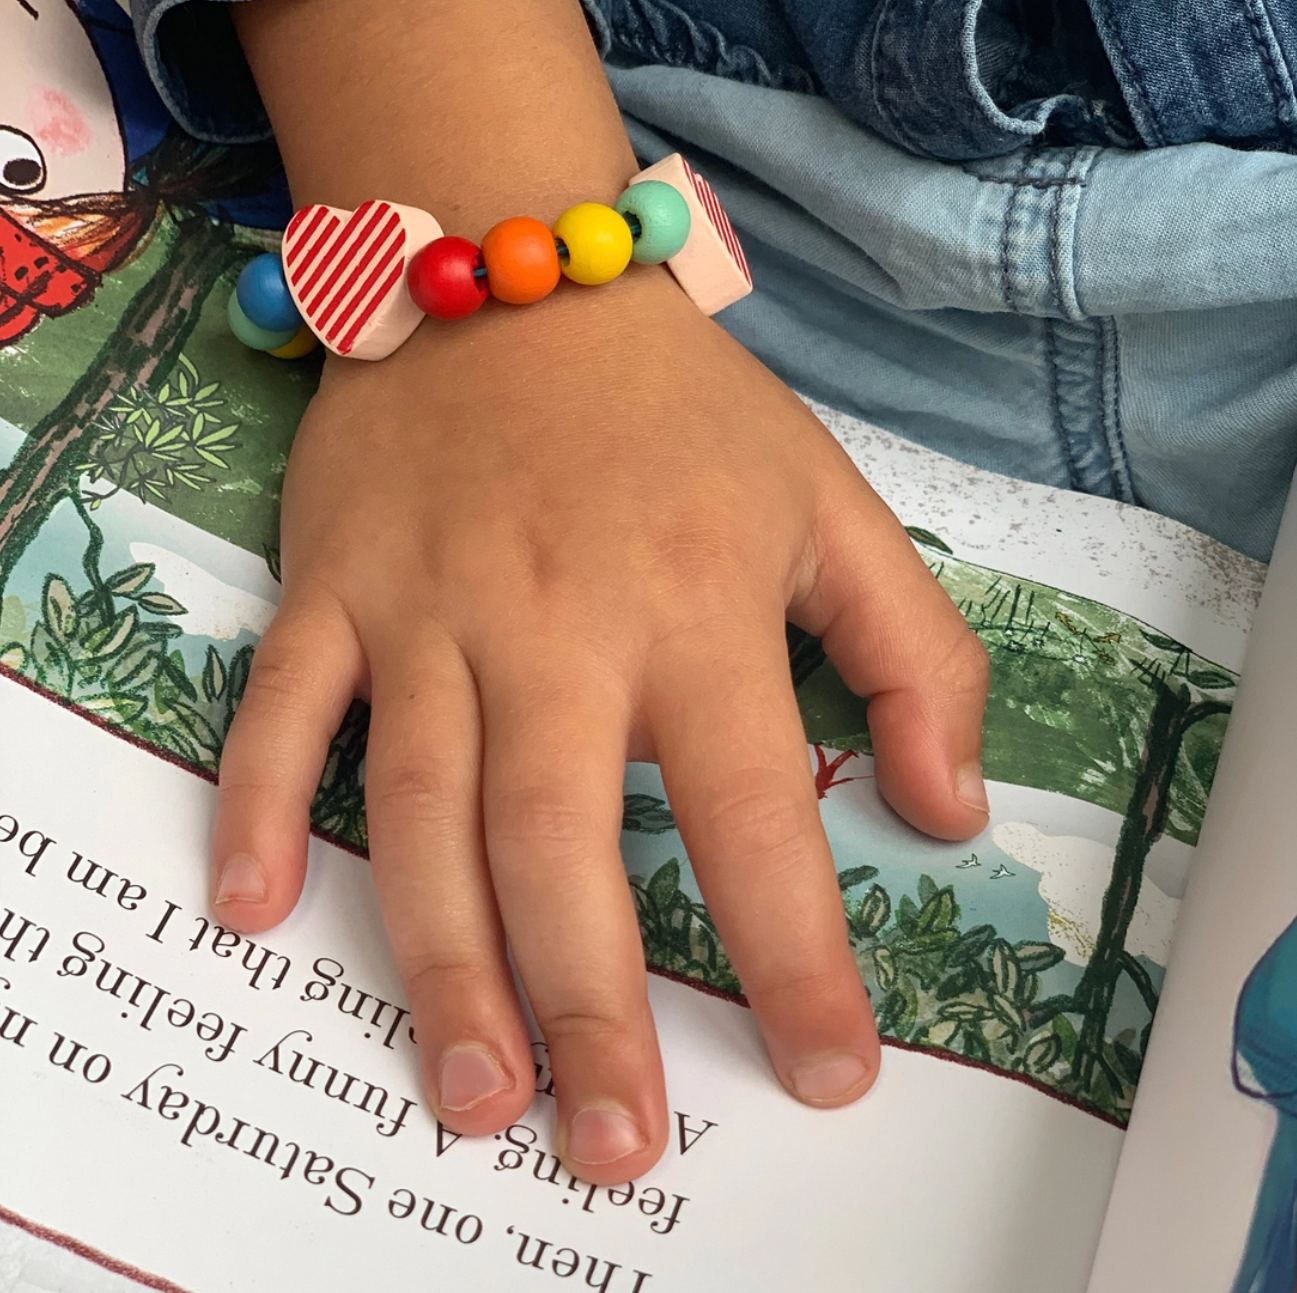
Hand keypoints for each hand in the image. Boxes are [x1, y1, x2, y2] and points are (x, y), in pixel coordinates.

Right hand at [210, 267, 989, 1182]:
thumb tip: (946, 813)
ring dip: (440, 957)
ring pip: (419, 805)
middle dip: (591, 1008)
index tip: (829, 1074)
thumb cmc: (684, 411)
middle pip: (563, 841)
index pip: (755, 811)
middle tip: (612, 1148)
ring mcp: (428, 606)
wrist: (523, 278)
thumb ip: (914, 655)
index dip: (799, 953)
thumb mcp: (835, 507)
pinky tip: (252, 908)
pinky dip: (257, 803)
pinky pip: (282, 706)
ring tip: (472, 1096)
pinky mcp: (334, 586)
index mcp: (694, 607)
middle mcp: (555, 624)